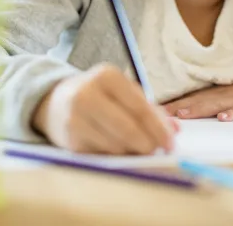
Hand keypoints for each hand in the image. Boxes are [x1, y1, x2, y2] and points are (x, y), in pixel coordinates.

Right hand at [33, 63, 175, 154]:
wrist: (57, 102)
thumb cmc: (100, 95)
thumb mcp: (123, 91)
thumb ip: (150, 108)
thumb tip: (175, 129)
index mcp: (106, 76)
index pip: (139, 107)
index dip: (158, 128)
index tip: (170, 143)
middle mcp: (87, 94)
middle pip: (128, 128)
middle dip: (148, 144)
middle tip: (158, 150)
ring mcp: (76, 118)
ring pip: (116, 145)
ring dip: (133, 152)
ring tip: (137, 147)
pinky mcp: (70, 141)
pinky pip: (103, 155)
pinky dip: (116, 156)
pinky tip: (118, 149)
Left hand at [164, 76, 232, 120]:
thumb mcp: (232, 97)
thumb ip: (212, 103)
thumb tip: (188, 112)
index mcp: (219, 93)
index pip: (192, 98)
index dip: (173, 103)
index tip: (154, 110)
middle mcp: (226, 93)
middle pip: (199, 100)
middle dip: (178, 107)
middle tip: (159, 114)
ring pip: (217, 103)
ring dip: (199, 108)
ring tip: (184, 114)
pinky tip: (224, 118)